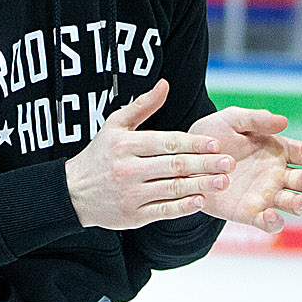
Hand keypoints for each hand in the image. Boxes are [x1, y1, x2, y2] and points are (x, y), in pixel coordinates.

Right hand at [65, 79, 234, 229]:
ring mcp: (131, 194)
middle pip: (174, 166)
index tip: (216, 144)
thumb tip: (165, 85)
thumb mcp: (114, 126)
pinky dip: (183, 207)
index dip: (193, 143)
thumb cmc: (99, 156)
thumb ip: (142, 106)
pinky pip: (163, 211)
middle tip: (229, 163)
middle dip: (204, 164)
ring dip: (201, 185)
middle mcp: (128, 169)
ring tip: (223, 181)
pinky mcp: (133, 216)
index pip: (166, 142)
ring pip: (172, 189)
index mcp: (125, 145)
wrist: (73, 192)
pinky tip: (201, 200)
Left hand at [190, 106, 301, 233]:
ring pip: (295, 204)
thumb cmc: (212, 136)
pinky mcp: (250, 213)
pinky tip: (270, 215)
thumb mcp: (231, 120)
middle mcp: (278, 175)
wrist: (185, 159)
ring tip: (298, 202)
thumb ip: (256, 118)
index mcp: (280, 151)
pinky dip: (275, 223)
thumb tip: (284, 122)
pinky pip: (269, 223)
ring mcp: (266, 196)